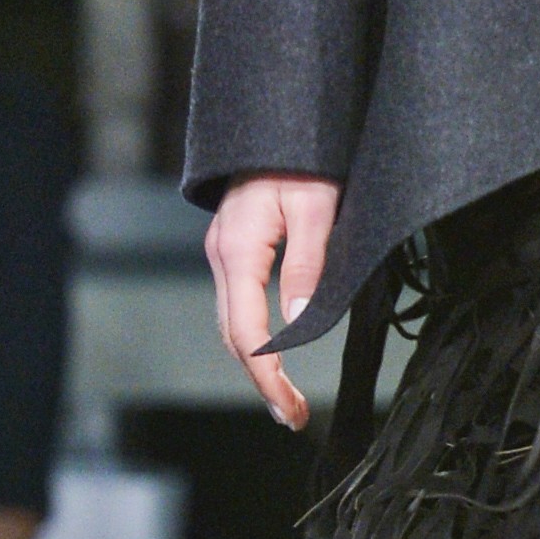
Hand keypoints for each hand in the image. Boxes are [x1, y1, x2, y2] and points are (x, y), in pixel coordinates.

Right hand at [207, 175, 340, 435]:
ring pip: (232, 322)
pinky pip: (238, 303)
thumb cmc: (303, 158)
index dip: (266, 376)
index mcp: (238, 249)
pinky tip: (272, 356)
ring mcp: (224, 251)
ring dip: (256, 364)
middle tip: (294, 417)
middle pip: (233, 335)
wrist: (280, 121)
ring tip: (287, 400)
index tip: (289, 409)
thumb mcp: (316, 209)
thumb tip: (299, 325)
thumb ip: (308, 266)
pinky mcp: (234, 247)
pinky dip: (253, 337)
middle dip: (262, 381)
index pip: (246, 331)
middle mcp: (222, 254)